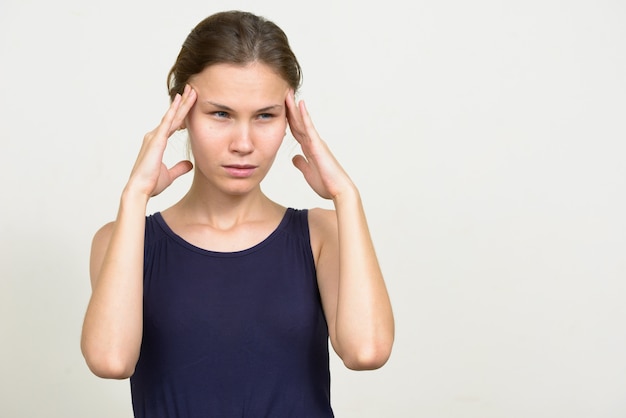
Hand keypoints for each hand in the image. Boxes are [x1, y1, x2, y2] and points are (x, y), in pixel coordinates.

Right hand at [126, 84, 196, 198]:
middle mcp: (154, 136)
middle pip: (173, 116)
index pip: (173, 124)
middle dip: (183, 103)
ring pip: (172, 116)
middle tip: (192, 89)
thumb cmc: (151, 184)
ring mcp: (155, 136)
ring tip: (191, 90)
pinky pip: (167, 122)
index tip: (190, 103)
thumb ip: (180, 168)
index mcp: (157, 142)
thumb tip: (190, 164)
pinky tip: (179, 100)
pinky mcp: (156, 140)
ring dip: (182, 102)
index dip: (182, 113)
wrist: (140, 190)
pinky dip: (174, 110)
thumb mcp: (170, 175)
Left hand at [286, 90, 354, 199]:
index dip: (288, 120)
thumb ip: (302, 163)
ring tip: (288, 93)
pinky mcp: (318, 145)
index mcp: (310, 149)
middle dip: (290, 109)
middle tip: (283, 93)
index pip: (296, 131)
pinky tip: (299, 104)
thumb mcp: (308, 173)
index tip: (280, 109)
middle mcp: (313, 142)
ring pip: (302, 121)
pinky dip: (304, 116)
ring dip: (294, 107)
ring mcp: (316, 142)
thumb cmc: (327, 184)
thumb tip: (294, 157)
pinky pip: (309, 128)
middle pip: (298, 122)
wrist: (339, 190)